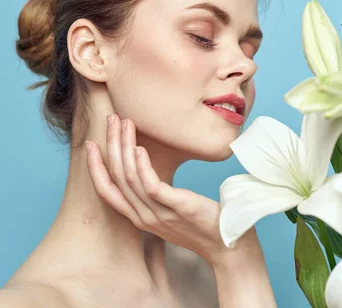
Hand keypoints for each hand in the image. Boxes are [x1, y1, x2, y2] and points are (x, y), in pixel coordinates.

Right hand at [84, 113, 255, 266]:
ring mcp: (159, 214)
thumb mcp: (171, 210)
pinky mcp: (176, 208)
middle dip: (110, 145)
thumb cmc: (202, 224)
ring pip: (130, 178)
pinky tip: (141, 149)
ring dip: (125, 148)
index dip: (95, 167)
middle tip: (111, 119)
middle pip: (116, 178)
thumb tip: (151, 171)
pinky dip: (143, 166)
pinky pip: (151, 187)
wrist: (227, 244)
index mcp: (140, 217)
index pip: (107, 191)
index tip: (90, 144)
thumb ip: (157, 195)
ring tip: (126, 124)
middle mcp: (144, 217)